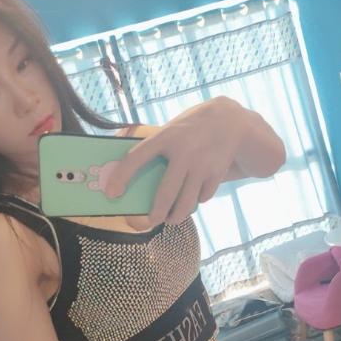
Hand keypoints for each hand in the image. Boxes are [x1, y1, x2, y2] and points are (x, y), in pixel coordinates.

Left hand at [105, 97, 249, 225]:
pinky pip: (203, 197)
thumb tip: (138, 182)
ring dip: (177, 216)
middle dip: (157, 213)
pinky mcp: (216, 173)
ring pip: (186, 202)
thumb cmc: (190, 128)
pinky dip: (197, 201)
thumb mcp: (172, 130)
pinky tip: (194, 199)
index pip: (136, 158)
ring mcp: (201, 164)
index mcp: (165, 137)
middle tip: (151, 221)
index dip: (121, 176)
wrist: (230, 120)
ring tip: (171, 220)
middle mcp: (184, 152)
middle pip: (166, 193)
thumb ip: (157, 150)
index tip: (111, 194)